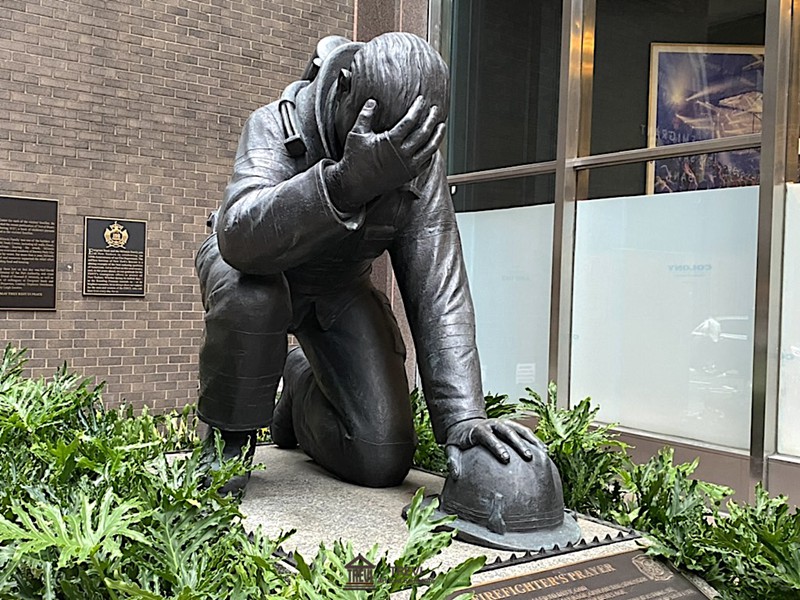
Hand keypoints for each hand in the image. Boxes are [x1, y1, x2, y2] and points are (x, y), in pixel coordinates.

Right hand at [326, 96, 444, 211]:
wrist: (355, 184)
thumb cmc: (355, 159)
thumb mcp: (357, 134)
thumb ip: (365, 115)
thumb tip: (372, 101)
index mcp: (391, 142)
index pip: (410, 120)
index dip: (417, 108)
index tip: (421, 100)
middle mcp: (403, 154)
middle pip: (424, 133)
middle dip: (431, 119)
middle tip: (435, 110)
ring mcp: (408, 166)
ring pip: (430, 149)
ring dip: (437, 136)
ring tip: (441, 126)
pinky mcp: (409, 175)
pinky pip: (426, 162)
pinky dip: (431, 152)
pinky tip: (432, 145)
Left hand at [444, 418, 546, 479]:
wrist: (465, 424)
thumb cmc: (459, 439)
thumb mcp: (451, 448)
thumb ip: (452, 461)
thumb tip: (455, 475)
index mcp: (478, 430)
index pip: (489, 437)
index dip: (497, 446)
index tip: (505, 458)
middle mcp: (492, 424)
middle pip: (507, 431)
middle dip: (519, 443)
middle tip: (528, 456)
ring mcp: (502, 424)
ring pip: (519, 430)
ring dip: (531, 440)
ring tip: (542, 453)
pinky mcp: (510, 426)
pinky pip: (524, 431)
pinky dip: (534, 439)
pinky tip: (544, 450)